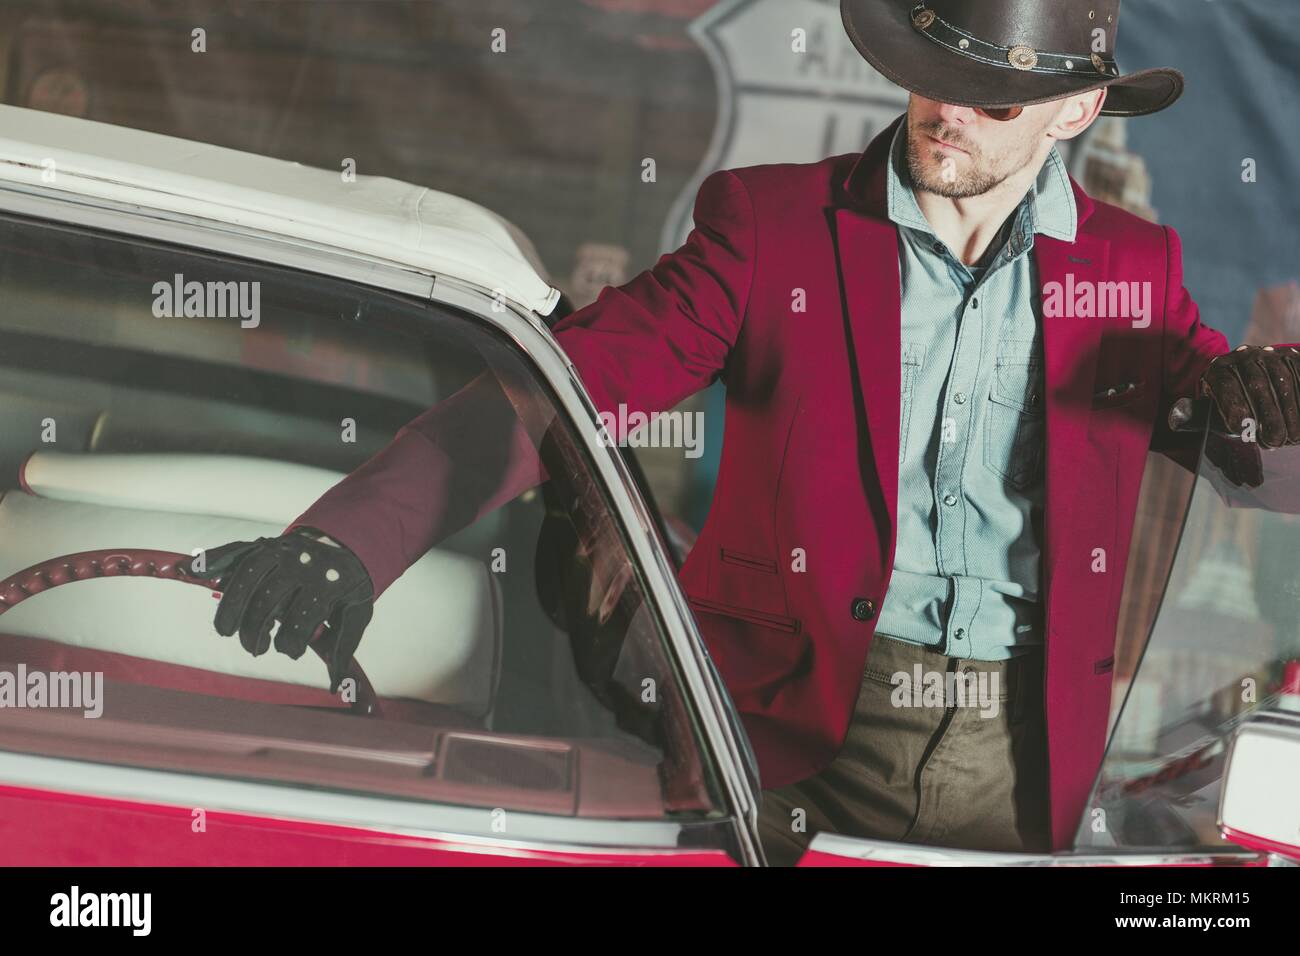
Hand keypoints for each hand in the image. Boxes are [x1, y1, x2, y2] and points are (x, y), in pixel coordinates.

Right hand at [185, 527, 374, 691]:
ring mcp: (282, 550)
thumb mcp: (355, 613)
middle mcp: (303, 564)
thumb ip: (343, 646)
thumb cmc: (349, 586)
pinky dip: (215, 558)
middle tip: (255, 649)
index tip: (289, 651)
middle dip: (255, 629)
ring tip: (225, 631)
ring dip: (231, 606)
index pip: (301, 617)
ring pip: (247, 577)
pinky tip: (195, 570)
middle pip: (268, 600)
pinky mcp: (267, 544)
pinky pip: (237, 550)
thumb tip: (334, 687)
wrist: (351, 540)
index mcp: (328, 583)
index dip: (291, 641)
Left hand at [1200, 345, 1299, 448]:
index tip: (1240, 428)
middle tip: (1274, 442)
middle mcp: (1242, 357)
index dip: (1233, 407)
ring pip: (1282, 381)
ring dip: (1290, 412)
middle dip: (1267, 416)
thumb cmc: (1228, 406)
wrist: (1248, 379)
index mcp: (1217, 370)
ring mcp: (1268, 354)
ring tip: (1291, 438)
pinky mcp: (1290, 355)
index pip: (1225, 386)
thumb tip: (1194, 437)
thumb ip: (1203, 424)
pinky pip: (1298, 375)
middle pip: (1256, 384)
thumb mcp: (1213, 414)